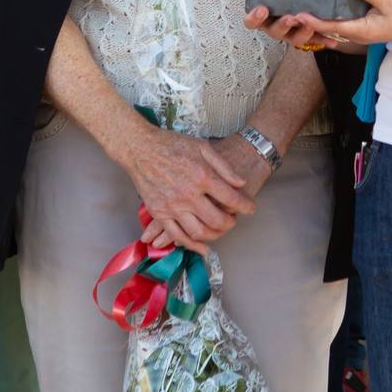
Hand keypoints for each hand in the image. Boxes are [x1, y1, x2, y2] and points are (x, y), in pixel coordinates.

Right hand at [117, 122, 255, 250]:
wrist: (140, 147)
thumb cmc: (172, 143)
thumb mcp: (203, 146)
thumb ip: (224, 167)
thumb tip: (241, 183)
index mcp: (202, 176)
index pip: (232, 199)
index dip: (245, 206)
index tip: (251, 209)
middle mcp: (189, 194)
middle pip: (218, 220)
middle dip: (231, 223)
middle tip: (234, 220)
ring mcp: (172, 206)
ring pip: (199, 232)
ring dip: (214, 236)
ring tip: (219, 230)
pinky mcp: (159, 213)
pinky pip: (177, 235)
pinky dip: (191, 245)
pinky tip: (202, 247)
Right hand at [246, 4, 355, 52]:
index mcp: (266, 13)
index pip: (252, 20)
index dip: (254, 17)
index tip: (262, 9)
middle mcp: (276, 25)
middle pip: (274, 31)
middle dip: (282, 25)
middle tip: (290, 17)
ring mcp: (292, 33)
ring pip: (294, 39)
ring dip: (302, 33)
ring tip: (311, 25)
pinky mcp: (308, 37)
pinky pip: (315, 41)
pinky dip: (323, 39)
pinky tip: (331, 39)